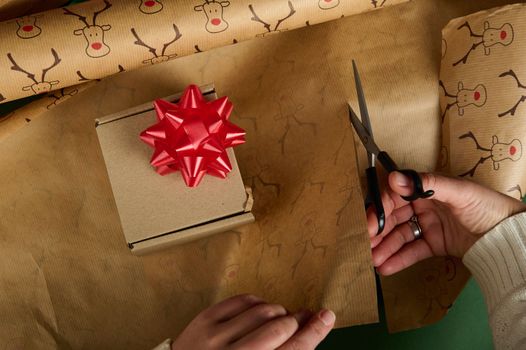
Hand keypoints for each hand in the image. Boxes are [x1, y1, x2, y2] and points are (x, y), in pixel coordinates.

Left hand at [172, 294, 334, 349]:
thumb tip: (306, 333)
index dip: (314, 332)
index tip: (326, 316)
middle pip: (280, 328)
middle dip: (295, 321)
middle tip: (302, 318)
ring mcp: (216, 338)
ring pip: (263, 310)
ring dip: (277, 312)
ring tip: (278, 318)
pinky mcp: (204, 320)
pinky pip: (242, 299)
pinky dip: (257, 302)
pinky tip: (259, 310)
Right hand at [368, 172, 525, 275]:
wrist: (508, 236)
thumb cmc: (486, 206)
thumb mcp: (458, 192)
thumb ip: (425, 183)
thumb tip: (394, 177)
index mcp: (426, 189)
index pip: (395, 198)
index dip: (381, 210)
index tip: (370, 223)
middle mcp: (423, 206)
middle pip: (394, 219)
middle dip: (378, 232)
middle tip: (363, 244)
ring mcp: (428, 226)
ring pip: (400, 236)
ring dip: (385, 248)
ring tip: (372, 260)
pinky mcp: (434, 245)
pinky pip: (412, 252)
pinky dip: (399, 259)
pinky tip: (385, 267)